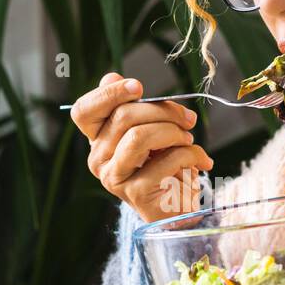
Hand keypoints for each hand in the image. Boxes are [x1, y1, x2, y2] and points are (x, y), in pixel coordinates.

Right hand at [71, 72, 214, 223]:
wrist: (178, 207)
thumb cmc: (165, 164)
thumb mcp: (151, 129)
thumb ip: (134, 106)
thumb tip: (112, 77)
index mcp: (98, 139)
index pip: (83, 111)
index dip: (108, 94)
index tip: (139, 86)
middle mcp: (98, 159)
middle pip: (122, 116)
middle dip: (163, 110)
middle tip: (188, 119)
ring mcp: (114, 178)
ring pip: (139, 136)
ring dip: (173, 132)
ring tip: (189, 138)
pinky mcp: (135, 193)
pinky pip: (165, 160)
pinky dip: (191, 154)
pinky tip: (201, 160)